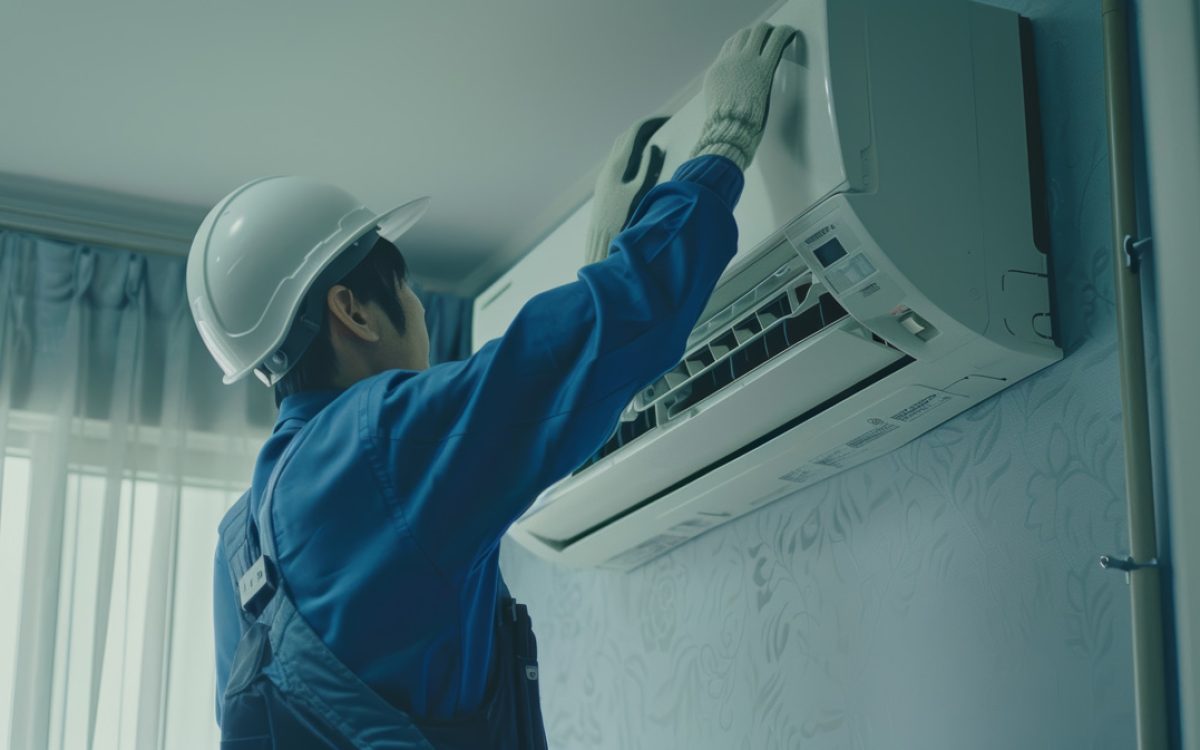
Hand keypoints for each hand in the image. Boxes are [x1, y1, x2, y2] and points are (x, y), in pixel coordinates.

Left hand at [584, 116, 668, 264]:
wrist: (602, 239)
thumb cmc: (624, 219)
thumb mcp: (641, 192)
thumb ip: (648, 168)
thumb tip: (655, 147)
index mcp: (618, 165)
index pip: (635, 132)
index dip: (652, 122)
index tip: (668, 119)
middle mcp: (609, 166)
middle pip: (626, 137)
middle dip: (645, 128)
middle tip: (664, 126)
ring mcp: (605, 175)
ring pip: (620, 148)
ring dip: (637, 140)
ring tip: (656, 138)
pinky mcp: (605, 184)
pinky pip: (618, 160)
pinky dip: (632, 152)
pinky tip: (642, 159)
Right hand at [690, 23, 796, 169]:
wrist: (728, 128)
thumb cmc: (725, 126)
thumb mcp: (715, 106)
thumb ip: (723, 93)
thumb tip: (729, 96)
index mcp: (717, 72)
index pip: (729, 46)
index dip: (741, 41)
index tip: (750, 43)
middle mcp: (730, 61)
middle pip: (743, 35)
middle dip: (756, 33)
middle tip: (767, 36)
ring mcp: (746, 61)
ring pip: (758, 32)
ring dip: (769, 31)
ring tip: (779, 33)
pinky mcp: (763, 67)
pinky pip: (775, 40)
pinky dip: (784, 33)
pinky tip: (790, 33)